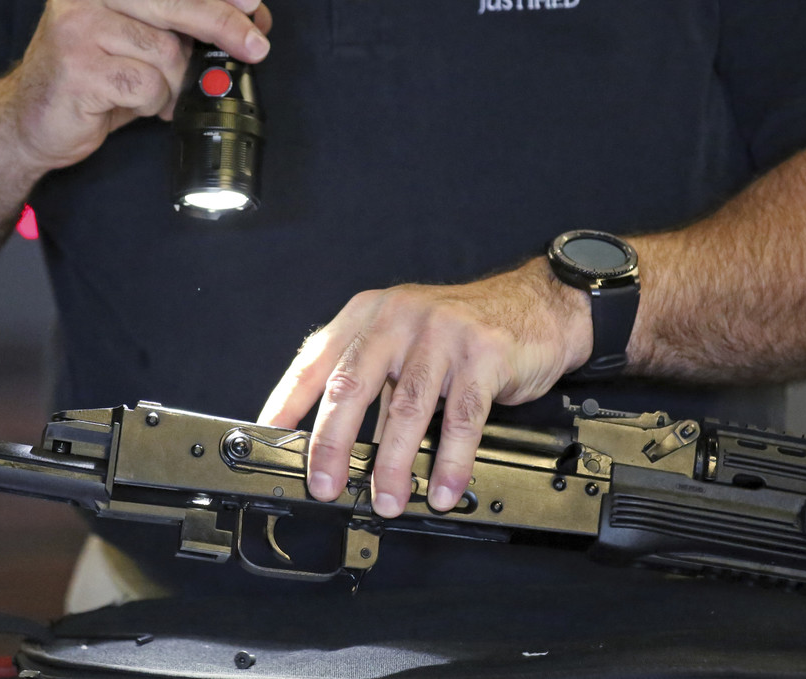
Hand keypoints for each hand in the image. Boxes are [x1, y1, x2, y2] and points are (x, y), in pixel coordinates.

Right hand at [1, 0, 272, 169]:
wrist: (31, 117)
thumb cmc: (92, 74)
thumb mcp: (135, 32)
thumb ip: (178, 19)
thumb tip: (248, 20)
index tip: (252, 1)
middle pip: (175, 0)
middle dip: (225, 25)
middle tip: (255, 48)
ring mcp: (78, 24)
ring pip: (165, 50)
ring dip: (174, 82)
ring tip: (158, 92)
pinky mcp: (78, 66)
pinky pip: (147, 85)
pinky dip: (153, 103)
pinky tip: (135, 104)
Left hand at [258, 259, 592, 517]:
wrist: (536, 305)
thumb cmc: (463, 328)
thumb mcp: (405, 341)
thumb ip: (372, 382)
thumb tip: (335, 442)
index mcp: (369, 316)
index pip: (314, 362)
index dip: (287, 403)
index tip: (269, 440)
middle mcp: (398, 320)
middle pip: (351, 387)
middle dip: (331, 444)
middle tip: (325, 485)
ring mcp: (440, 336)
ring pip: (404, 408)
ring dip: (391, 464)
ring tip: (386, 499)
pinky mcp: (482, 357)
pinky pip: (460, 419)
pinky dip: (449, 461)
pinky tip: (440, 488)